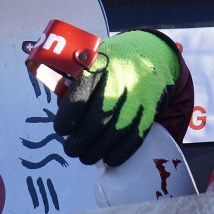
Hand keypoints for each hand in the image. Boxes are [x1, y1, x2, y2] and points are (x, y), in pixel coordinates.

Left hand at [54, 30, 178, 166]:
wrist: (153, 54)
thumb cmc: (113, 61)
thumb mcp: (93, 60)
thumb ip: (75, 82)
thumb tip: (61, 109)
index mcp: (100, 67)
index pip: (80, 97)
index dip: (68, 118)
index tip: (61, 130)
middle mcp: (120, 82)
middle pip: (97, 119)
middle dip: (80, 140)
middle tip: (71, 150)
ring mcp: (137, 98)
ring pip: (116, 131)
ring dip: (98, 150)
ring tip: (85, 157)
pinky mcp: (150, 111)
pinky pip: (135, 137)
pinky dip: (121, 152)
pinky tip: (109, 159)